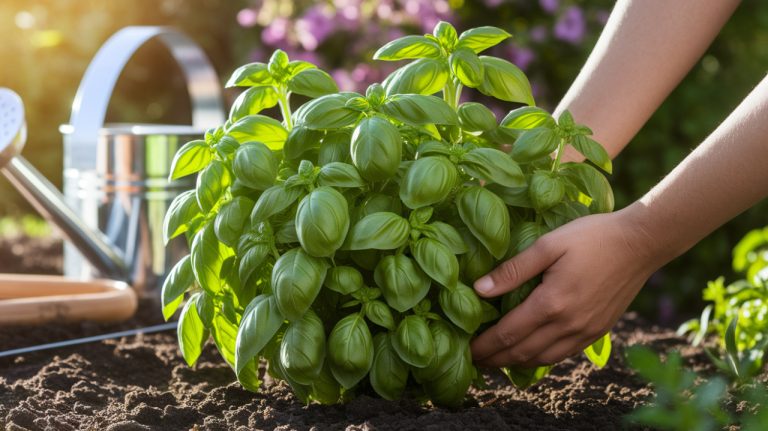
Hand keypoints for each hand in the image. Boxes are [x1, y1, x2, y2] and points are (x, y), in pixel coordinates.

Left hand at [470, 205, 664, 367]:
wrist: (640, 243)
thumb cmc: (591, 236)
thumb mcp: (548, 244)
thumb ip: (512, 270)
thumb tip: (478, 290)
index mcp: (551, 303)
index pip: (507, 335)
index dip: (483, 345)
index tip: (465, 349)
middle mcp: (568, 325)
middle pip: (521, 353)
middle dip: (494, 359)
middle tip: (473, 360)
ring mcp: (585, 331)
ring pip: (542, 359)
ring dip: (515, 363)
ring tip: (495, 360)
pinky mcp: (598, 331)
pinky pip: (562, 354)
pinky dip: (540, 359)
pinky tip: (528, 353)